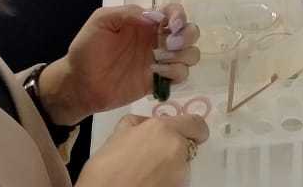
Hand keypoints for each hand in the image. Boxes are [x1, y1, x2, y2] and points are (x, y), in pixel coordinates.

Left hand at [38, 4, 200, 123]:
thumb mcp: (101, 21)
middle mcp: (157, 39)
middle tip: (169, 43)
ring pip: (190, 54)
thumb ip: (127, 13)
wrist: (78, 84)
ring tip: (161, 60)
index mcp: (145, 21)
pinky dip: (176, 72)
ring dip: (183, 55)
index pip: (173, 11)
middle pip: (189, 32)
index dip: (179, 15)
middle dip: (186, 35)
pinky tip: (157, 73)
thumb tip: (155, 17)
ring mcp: (160, 61)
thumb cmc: (87, 49)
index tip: (172, 25)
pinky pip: (181, 75)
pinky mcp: (158, 82)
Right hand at [77, 113, 208, 186]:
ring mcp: (180, 173)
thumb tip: (148, 123)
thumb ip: (138, 123)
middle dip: (174, 149)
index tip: (186, 134)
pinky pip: (176, 181)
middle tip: (153, 157)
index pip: (196, 124)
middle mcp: (177, 148)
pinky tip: (147, 183)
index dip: (192, 129)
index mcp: (163, 129)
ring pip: (182, 165)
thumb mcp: (118, 134)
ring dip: (169, 167)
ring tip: (145, 174)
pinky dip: (166, 182)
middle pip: (187, 146)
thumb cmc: (106, 168)